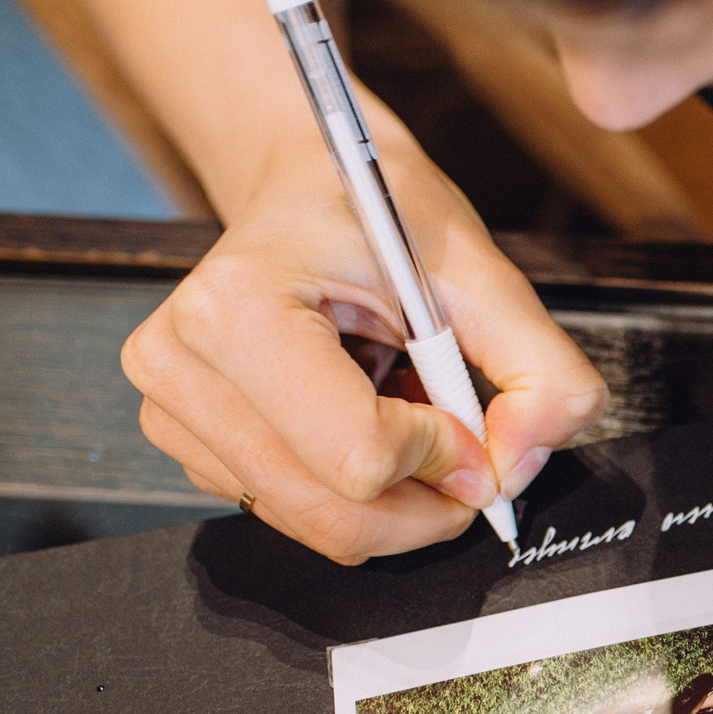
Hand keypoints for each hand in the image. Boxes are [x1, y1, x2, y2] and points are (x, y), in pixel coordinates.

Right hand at [121, 134, 605, 563]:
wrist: (304, 186)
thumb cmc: (376, 214)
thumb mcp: (481, 271)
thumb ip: (541, 372)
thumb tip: (522, 467)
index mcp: (236, 309)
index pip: (359, 456)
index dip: (445, 457)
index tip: (470, 418)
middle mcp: (180, 366)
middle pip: (336, 515)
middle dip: (427, 500)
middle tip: (463, 448)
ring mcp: (171, 412)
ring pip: (320, 528)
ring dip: (395, 493)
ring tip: (402, 406)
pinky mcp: (187, 446)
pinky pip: (296, 514)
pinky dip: (353, 490)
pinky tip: (363, 418)